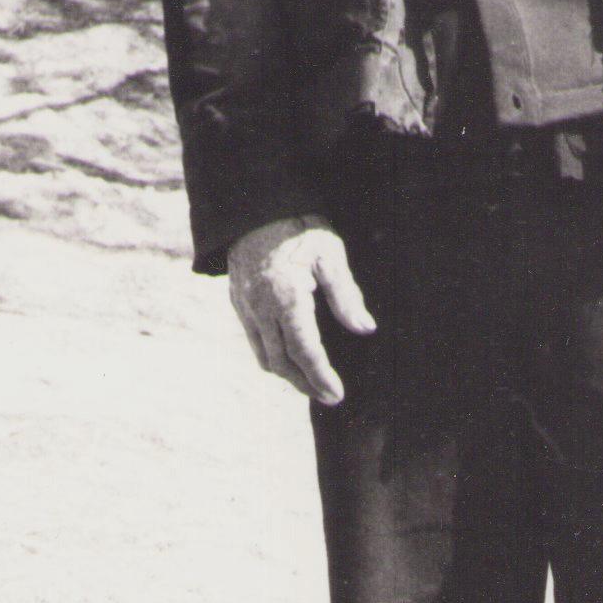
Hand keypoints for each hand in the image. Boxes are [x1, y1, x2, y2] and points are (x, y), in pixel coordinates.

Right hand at [226, 215, 375, 404]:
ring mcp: (244, 306)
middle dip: (305, 383)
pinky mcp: (237, 302)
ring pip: (264, 356)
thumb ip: (346, 295)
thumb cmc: (298, 227)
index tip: (337, 394)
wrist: (254, 206)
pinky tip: (289, 357)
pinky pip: (253, 341)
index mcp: (285, 296)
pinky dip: (272, 357)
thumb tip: (365, 328)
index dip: (321, 376)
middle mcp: (260, 307)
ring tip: (311, 382)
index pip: (304, 350)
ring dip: (287, 375)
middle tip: (328, 395)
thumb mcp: (329, 254)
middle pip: (281, 362)